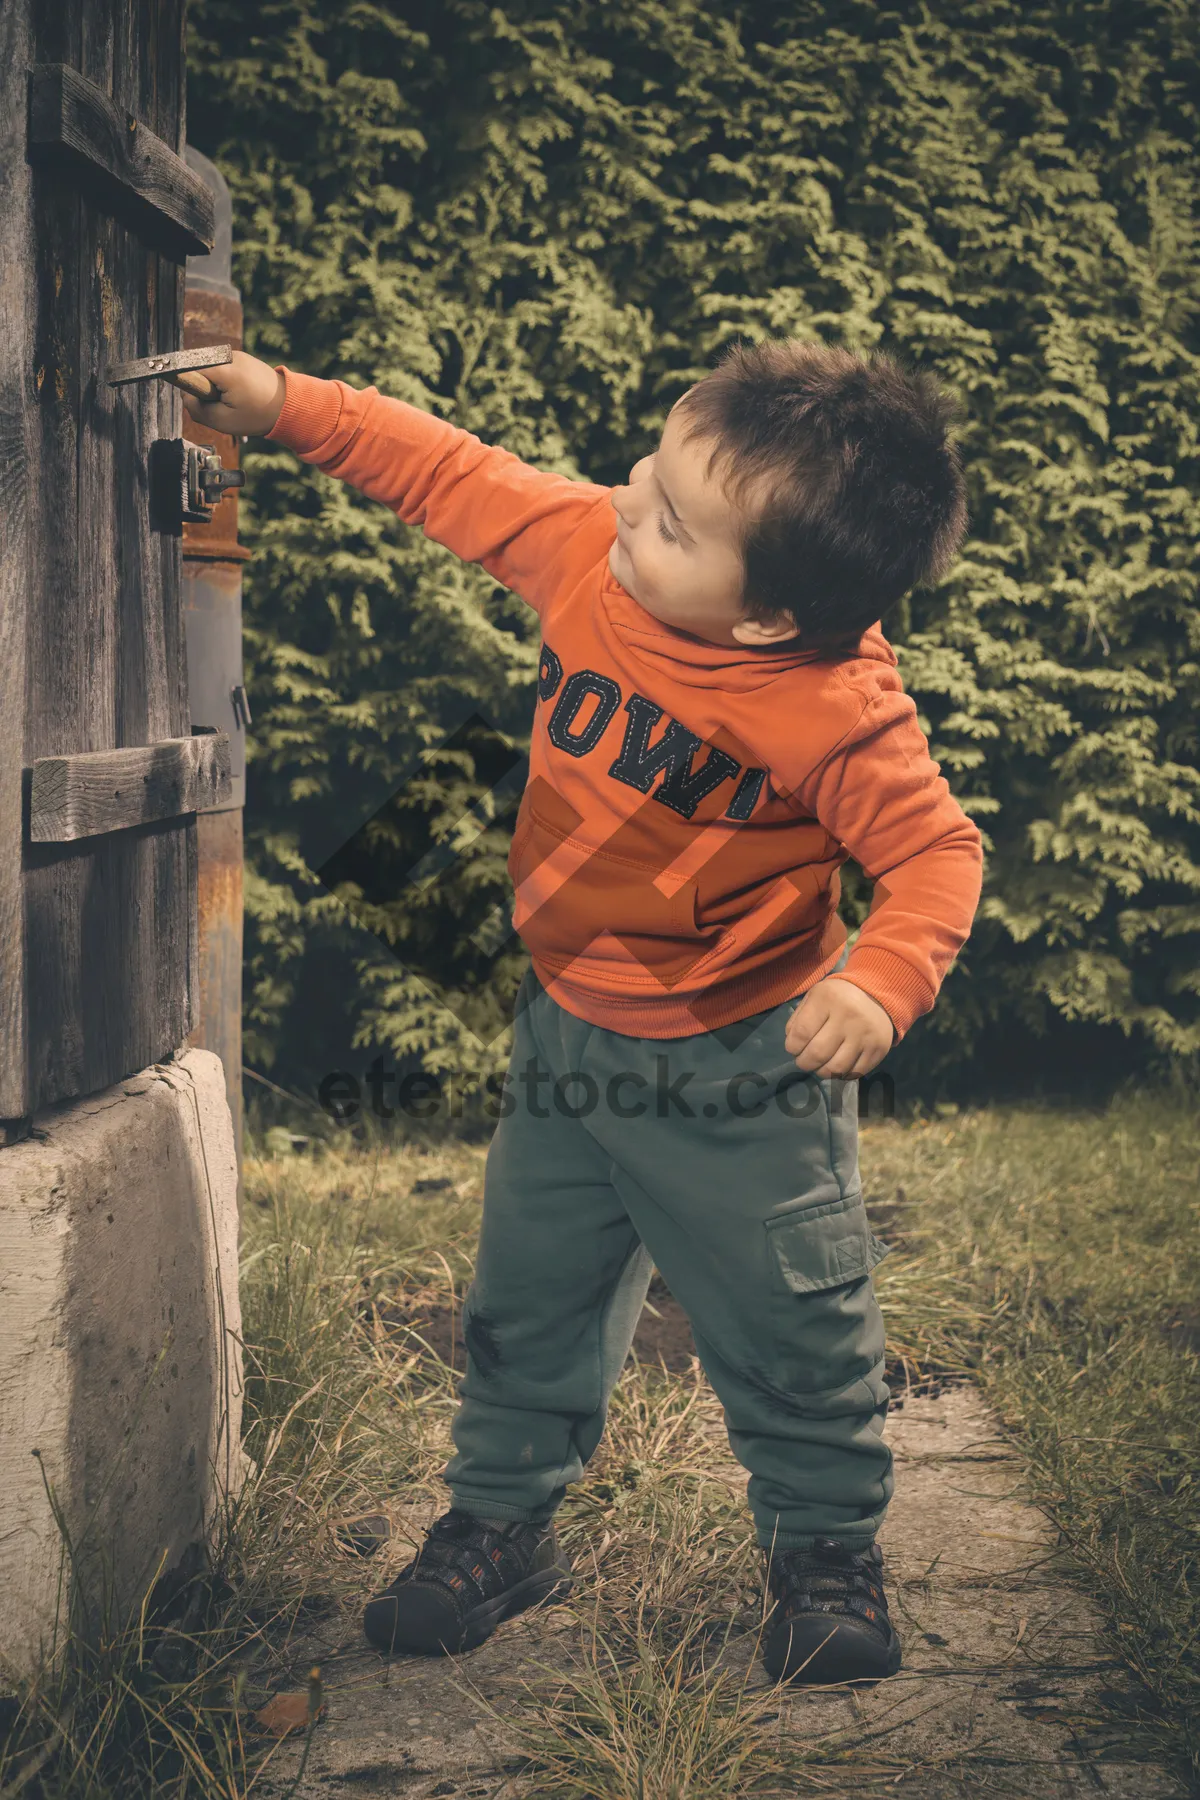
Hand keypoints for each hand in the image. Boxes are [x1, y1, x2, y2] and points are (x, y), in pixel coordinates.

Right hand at [170, 348, 285, 437]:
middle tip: (217, 403)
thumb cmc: (258, 415)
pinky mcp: (240, 357)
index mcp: (223, 369)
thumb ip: (196, 409)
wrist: (290, 405)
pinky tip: (237, 392)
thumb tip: (184, 397)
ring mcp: (235, 354)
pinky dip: (222, 380)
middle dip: (199, 386)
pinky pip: (220, 367)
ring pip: (208, 367)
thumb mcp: (223, 421)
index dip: (178, 377)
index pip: (187, 366)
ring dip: (211, 383)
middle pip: (196, 366)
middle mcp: (228, 355)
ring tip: (231, 398)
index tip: (164, 376)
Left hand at [784, 978, 893, 1078]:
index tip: (793, 1048)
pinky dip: (841, 1074)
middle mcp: (849, 1017)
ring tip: (819, 1065)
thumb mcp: (815, 997)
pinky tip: (836, 1066)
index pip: (801, 1033)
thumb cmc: (838, 998)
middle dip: (804, 1063)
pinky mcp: (878, 1049)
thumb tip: (792, 1044)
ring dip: (822, 1072)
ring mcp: (865, 1035)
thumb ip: (798, 1019)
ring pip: (836, 1068)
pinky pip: (854, 1073)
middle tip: (803, 1061)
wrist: (878, 997)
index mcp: (828, 999)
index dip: (792, 1047)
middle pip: (818, 1053)